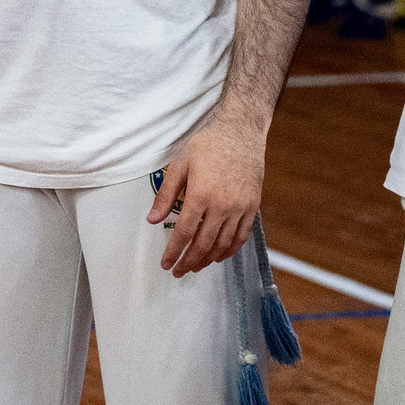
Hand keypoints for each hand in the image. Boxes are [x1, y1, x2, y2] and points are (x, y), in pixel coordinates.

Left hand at [150, 116, 264, 275]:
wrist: (241, 133)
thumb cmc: (207, 145)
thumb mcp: (180, 164)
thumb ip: (166, 194)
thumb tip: (152, 219)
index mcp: (201, 195)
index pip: (184, 232)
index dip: (174, 251)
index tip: (166, 264)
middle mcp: (222, 206)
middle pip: (204, 243)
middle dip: (189, 261)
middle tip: (179, 271)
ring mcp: (240, 208)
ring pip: (223, 243)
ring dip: (208, 259)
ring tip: (196, 267)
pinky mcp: (252, 207)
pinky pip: (241, 236)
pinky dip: (230, 250)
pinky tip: (220, 256)